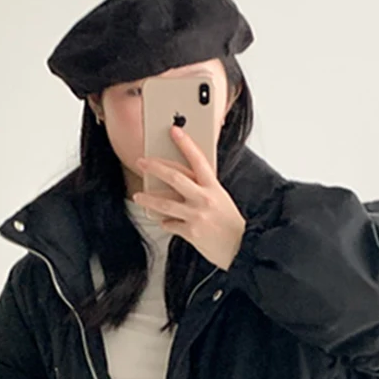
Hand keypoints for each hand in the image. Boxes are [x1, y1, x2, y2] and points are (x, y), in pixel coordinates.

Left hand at [132, 125, 246, 270]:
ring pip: (164, 203)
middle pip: (174, 177)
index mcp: (213, 188)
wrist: (241, 248)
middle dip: (154, 167)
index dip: (185, 143)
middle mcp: (204, 199)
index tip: (174, 131)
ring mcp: (196, 216)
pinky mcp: (191, 232)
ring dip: (148, 199)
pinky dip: (164, 222)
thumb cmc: (230, 224)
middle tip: (141, 163)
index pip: (198, 160)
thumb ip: (203, 189)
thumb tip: (182, 182)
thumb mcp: (221, 199)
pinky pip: (170, 224)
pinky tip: (162, 221)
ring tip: (138, 196)